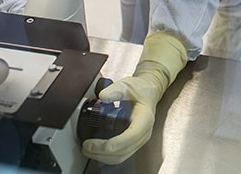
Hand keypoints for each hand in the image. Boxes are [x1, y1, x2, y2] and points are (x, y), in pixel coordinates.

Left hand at [81, 32, 186, 164]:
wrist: (153, 84)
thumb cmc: (144, 85)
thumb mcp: (129, 83)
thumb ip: (116, 90)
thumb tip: (102, 95)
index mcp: (144, 118)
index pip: (128, 138)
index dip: (110, 145)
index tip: (94, 143)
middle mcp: (143, 131)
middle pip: (124, 152)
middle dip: (104, 154)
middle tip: (87, 147)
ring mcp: (140, 136)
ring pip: (124, 155)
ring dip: (106, 156)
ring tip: (90, 149)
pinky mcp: (135, 138)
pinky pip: (124, 152)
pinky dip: (110, 154)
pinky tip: (99, 149)